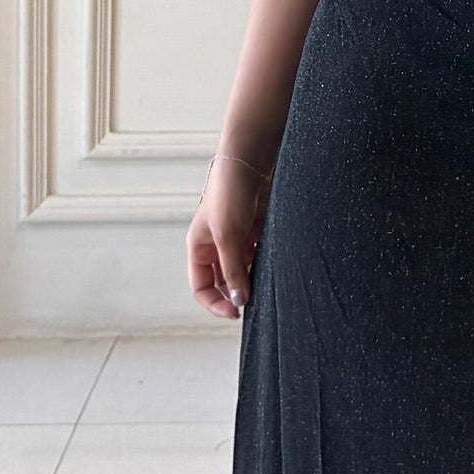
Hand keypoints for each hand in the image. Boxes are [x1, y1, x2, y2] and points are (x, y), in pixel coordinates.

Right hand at [187, 154, 271, 319]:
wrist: (251, 161)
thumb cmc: (229, 192)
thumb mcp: (228, 236)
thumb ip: (233, 270)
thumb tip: (239, 300)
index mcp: (199, 248)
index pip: (201, 287)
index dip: (215, 303)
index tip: (236, 313)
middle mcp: (216, 245)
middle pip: (224, 281)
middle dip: (237, 292)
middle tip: (256, 301)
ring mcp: (237, 238)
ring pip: (245, 269)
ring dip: (254, 276)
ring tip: (267, 279)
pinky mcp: (256, 230)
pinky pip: (260, 254)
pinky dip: (266, 261)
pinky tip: (275, 262)